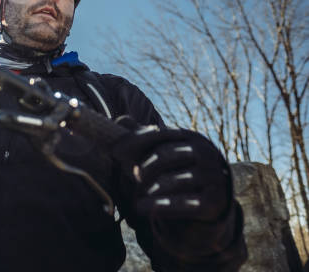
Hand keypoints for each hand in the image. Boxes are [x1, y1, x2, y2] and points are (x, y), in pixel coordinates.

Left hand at [112, 116, 231, 221]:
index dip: (135, 141)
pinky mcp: (214, 202)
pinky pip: (181, 204)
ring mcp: (213, 178)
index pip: (159, 134)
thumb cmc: (179, 172)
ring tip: (138, 196)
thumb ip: (143, 138)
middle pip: (163, 155)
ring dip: (149, 190)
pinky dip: (157, 206)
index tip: (114, 152)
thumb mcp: (163, 153)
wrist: (211, 203)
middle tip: (134, 177)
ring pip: (170, 181)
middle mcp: (207, 154)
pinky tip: (141, 208)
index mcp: (192, 138)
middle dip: (143, 167)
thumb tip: (121, 120)